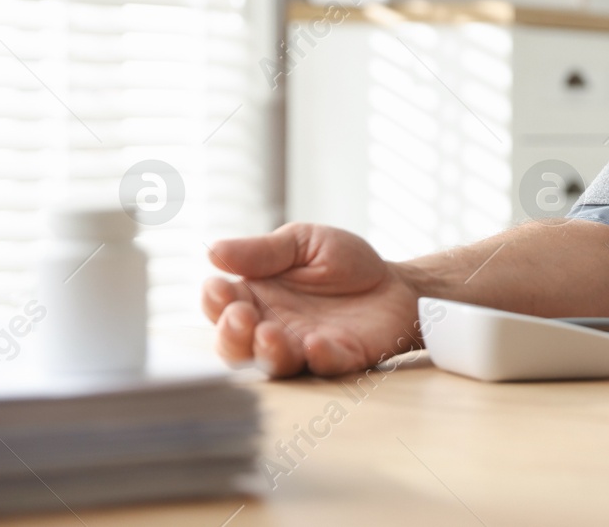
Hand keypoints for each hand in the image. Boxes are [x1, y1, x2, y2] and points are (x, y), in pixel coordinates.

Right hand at [202, 223, 420, 377]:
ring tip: (268, 333)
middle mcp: (273, 328)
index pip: (221, 306)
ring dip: (267, 352)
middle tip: (240, 317)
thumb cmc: (344, 262)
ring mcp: (304, 348)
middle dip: (231, 334)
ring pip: (273, 363)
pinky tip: (314, 342)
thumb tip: (213, 251)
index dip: (214, 300)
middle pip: (236, 345)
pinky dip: (319, 357)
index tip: (218, 288)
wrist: (395, 282)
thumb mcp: (304, 243)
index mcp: (258, 297)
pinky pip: (325, 365)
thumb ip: (263, 251)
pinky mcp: (341, 358)